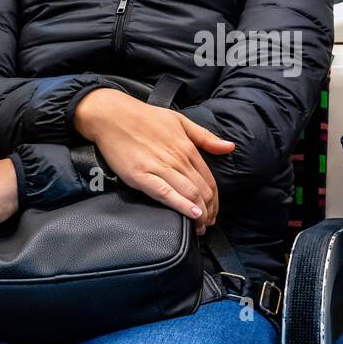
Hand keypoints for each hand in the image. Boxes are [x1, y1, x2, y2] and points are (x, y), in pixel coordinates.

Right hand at [74, 87, 232, 231]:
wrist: (112, 116)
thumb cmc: (145, 118)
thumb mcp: (180, 121)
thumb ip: (205, 136)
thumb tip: (230, 146)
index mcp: (187, 148)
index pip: (210, 180)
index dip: (215, 200)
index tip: (214, 212)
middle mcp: (177, 160)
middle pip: (202, 191)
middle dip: (209, 211)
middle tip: (208, 225)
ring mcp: (159, 168)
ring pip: (189, 194)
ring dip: (199, 214)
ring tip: (201, 227)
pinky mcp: (141, 176)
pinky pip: (166, 194)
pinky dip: (182, 205)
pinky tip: (191, 215)